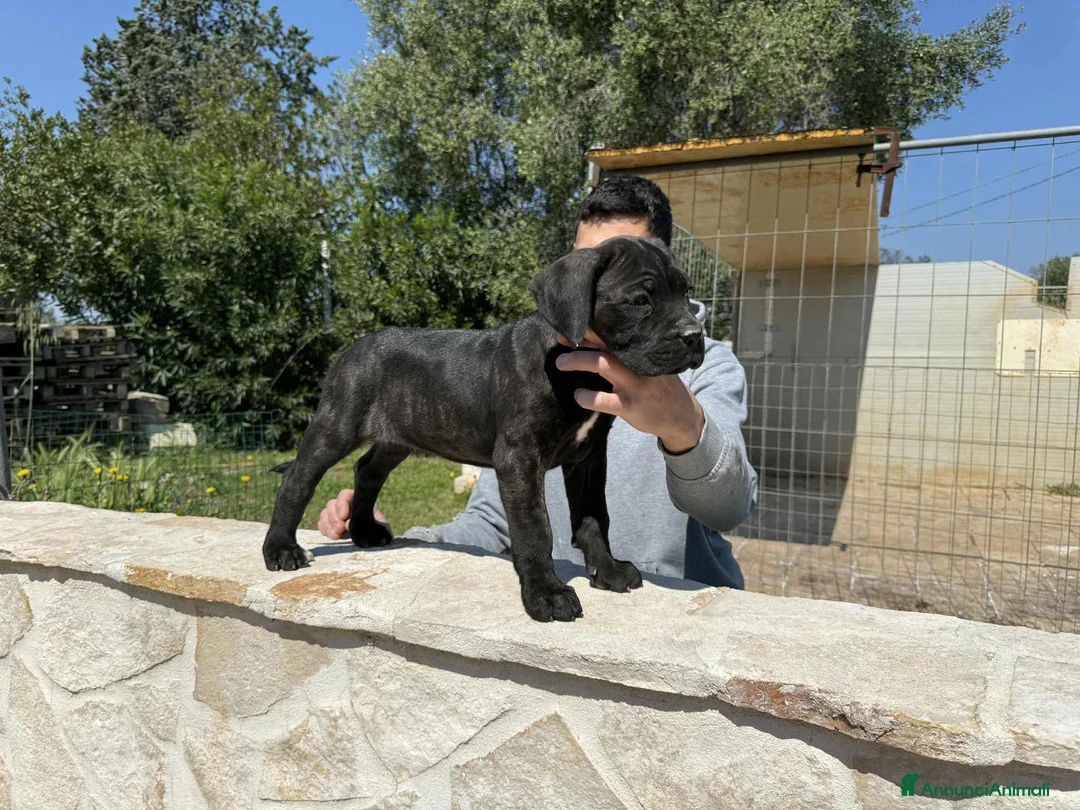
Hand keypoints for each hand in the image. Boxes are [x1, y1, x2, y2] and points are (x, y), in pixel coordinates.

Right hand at [317, 489, 386, 539]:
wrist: (376, 541)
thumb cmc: (380, 532)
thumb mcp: (382, 528)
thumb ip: (369, 525)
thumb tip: (349, 524)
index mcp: (359, 501)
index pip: (345, 494)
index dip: (342, 504)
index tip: (344, 517)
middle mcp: (346, 505)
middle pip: (332, 504)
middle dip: (334, 518)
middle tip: (340, 530)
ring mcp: (336, 514)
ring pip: (325, 513)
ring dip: (328, 525)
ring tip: (337, 536)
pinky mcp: (330, 524)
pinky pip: (321, 523)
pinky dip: (324, 529)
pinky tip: (333, 537)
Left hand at [555, 330, 704, 453]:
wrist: (682, 415)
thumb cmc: (660, 386)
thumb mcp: (650, 365)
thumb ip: (628, 354)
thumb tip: (594, 339)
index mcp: (642, 351)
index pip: (616, 333)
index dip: (592, 327)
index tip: (572, 322)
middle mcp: (638, 364)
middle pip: (607, 344)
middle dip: (581, 340)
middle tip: (560, 340)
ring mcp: (635, 385)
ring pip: (604, 366)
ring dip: (579, 361)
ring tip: (561, 363)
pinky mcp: (630, 406)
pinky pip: (603, 400)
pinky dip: (587, 397)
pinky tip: (578, 396)